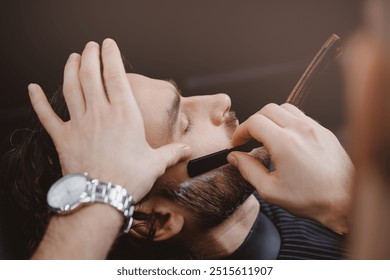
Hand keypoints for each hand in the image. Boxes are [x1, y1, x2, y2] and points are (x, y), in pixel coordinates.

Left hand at [28, 39, 190, 201]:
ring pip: (71, 88)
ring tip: (72, 57)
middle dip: (90, 55)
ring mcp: (79, 124)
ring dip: (70, 69)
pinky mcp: (63, 138)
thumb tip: (189, 150)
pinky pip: (46, 116)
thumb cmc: (130, 180)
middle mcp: (100, 113)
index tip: (109, 44)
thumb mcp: (156, 164)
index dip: (111, 56)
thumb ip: (172, 153)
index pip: (115, 76)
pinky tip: (31, 89)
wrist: (101, 200)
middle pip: (90, 75)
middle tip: (90, 46)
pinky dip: (37, 101)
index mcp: (124, 115)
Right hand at [227, 103, 353, 233]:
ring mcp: (314, 128)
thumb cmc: (310, 198)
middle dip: (253, 122)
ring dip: (271, 118)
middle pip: (268, 109)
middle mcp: (300, 130)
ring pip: (285, 108)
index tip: (238, 143)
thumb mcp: (270, 190)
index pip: (254, 122)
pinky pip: (301, 116)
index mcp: (284, 143)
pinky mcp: (324, 131)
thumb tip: (234, 157)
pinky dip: (287, 121)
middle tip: (249, 138)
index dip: (241, 131)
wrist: (345, 201)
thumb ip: (248, 170)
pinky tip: (286, 138)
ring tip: (267, 135)